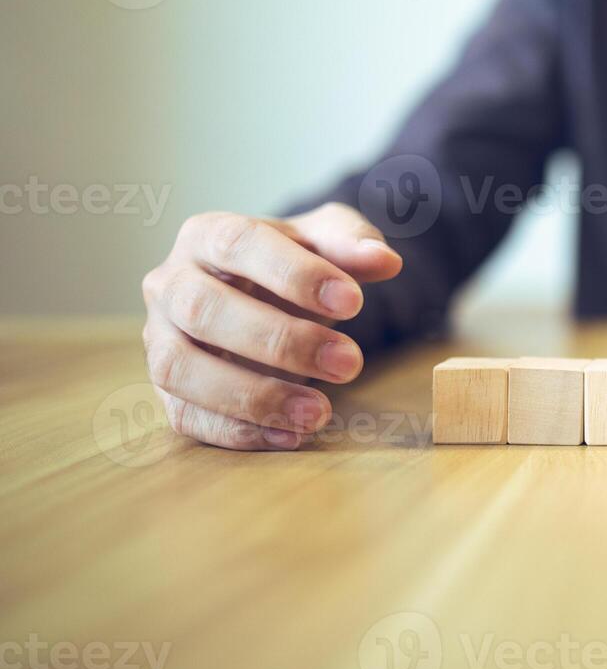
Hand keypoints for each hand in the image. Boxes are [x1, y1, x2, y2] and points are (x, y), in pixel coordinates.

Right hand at [140, 203, 402, 450]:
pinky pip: (187, 417)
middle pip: (204, 310)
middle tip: (350, 363)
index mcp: (207, 233)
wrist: (263, 295)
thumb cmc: (292, 264)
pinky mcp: (167, 390)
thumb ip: (352, 243)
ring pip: (181, 368)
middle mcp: (169, 283)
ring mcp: (159, 339)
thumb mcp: (326, 241)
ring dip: (254, 396)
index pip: (239, 245)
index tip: (355, 303)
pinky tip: (293, 435)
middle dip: (281, 341)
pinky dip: (238, 432)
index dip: (295, 275)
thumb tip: (386, 260)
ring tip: (320, 412)